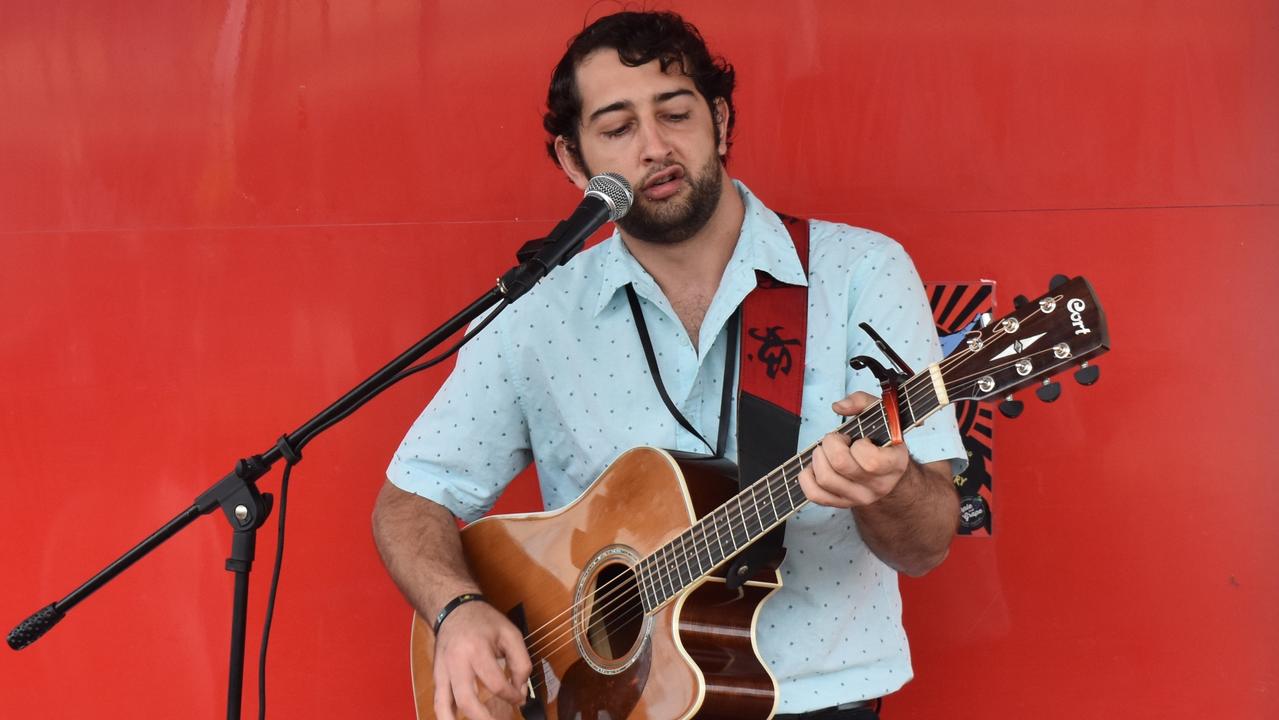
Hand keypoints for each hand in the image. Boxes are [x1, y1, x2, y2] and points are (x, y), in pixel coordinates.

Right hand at [433, 599, 531, 719]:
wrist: (454, 609)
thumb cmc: (484, 622)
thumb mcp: (511, 634)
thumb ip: (521, 662)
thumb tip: (520, 690)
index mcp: (477, 649)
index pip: (496, 683)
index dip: (512, 695)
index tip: (519, 698)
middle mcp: (456, 663)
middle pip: (467, 700)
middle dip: (485, 719)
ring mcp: (442, 671)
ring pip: (445, 706)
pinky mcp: (437, 676)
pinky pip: (438, 703)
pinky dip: (446, 718)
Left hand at [797, 391, 909, 507]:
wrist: (888, 472)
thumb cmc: (883, 440)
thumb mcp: (882, 416)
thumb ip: (863, 402)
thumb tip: (839, 407)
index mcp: (895, 465)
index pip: (871, 462)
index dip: (859, 445)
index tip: (860, 439)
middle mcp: (878, 486)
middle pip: (840, 465)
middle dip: (831, 443)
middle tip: (838, 440)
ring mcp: (859, 498)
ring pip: (825, 478)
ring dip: (819, 457)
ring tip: (827, 451)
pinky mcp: (841, 503)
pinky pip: (814, 495)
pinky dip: (807, 476)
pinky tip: (816, 466)